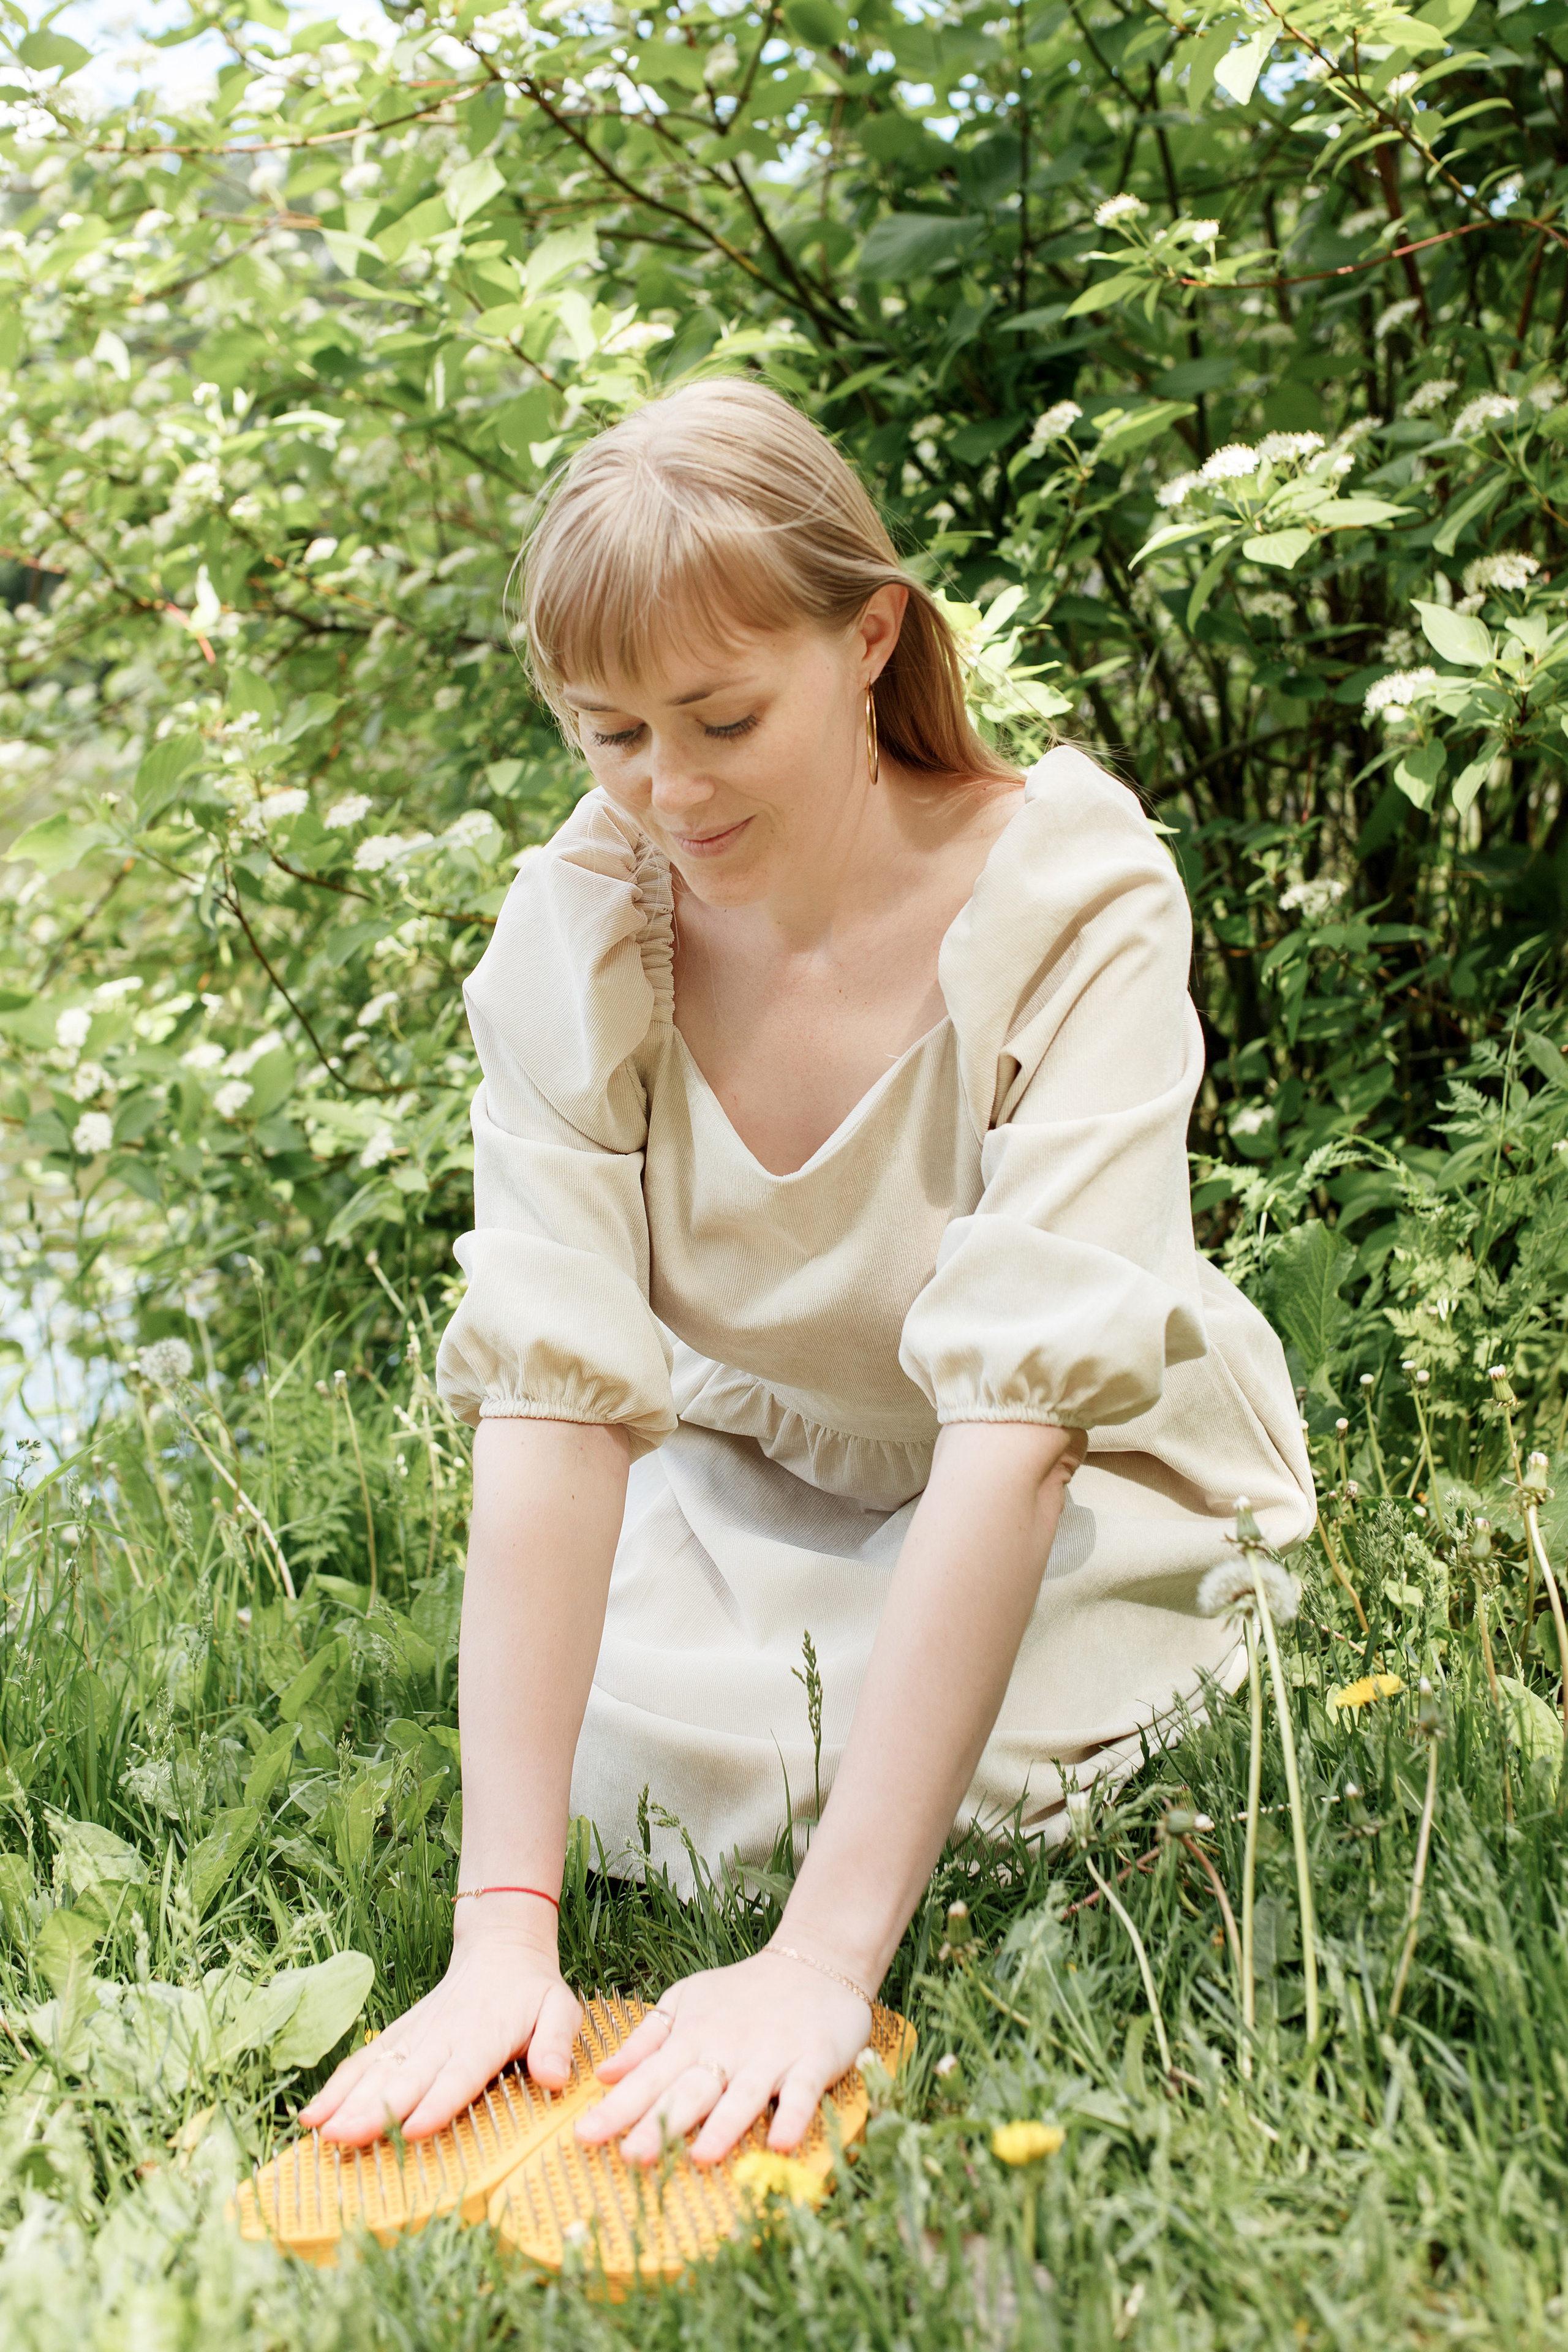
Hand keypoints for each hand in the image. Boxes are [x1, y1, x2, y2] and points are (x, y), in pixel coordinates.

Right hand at [299, 1906, 581, 2145]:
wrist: (500, 1948)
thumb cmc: (533, 1991)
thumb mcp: (560, 2009)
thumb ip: (556, 2043)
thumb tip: (556, 2079)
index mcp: (484, 2038)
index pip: (459, 2075)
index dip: (437, 2101)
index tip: (415, 2127)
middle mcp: (444, 2038)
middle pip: (407, 2079)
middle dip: (376, 2111)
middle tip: (346, 2139)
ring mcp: (416, 2037)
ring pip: (378, 2072)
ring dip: (348, 2103)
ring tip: (322, 2133)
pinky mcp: (400, 2036)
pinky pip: (365, 2062)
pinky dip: (338, 2087)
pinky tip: (313, 2115)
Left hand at [576, 1947, 870, 2166]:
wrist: (815, 1960)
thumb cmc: (743, 1991)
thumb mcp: (686, 2000)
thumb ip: (647, 2038)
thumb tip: (603, 2075)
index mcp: (693, 2037)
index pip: (649, 2078)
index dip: (617, 2108)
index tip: (585, 2137)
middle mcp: (728, 2049)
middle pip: (690, 2091)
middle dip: (660, 2124)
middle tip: (630, 2157)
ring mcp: (771, 2056)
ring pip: (743, 2095)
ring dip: (724, 2126)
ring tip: (701, 2158)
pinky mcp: (813, 2060)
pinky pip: (802, 2092)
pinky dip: (793, 2115)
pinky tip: (781, 2143)